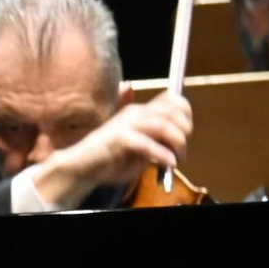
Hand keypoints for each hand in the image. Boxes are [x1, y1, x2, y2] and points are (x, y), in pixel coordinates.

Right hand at [31, 92, 192, 207]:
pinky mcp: (118, 138)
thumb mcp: (140, 149)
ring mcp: (125, 124)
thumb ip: (158, 141)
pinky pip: (146, 143)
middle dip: (184, 131)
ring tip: (176, 159)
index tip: (187, 134)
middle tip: (182, 152)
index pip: (171, 100)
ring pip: (163, 124)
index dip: (186, 113)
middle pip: (172, 111)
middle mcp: (134, 113)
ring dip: (176, 143)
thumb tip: (178, 143)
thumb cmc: (109, 161)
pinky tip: (167, 164)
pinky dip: (161, 154)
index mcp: (138, 112)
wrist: (81, 168)